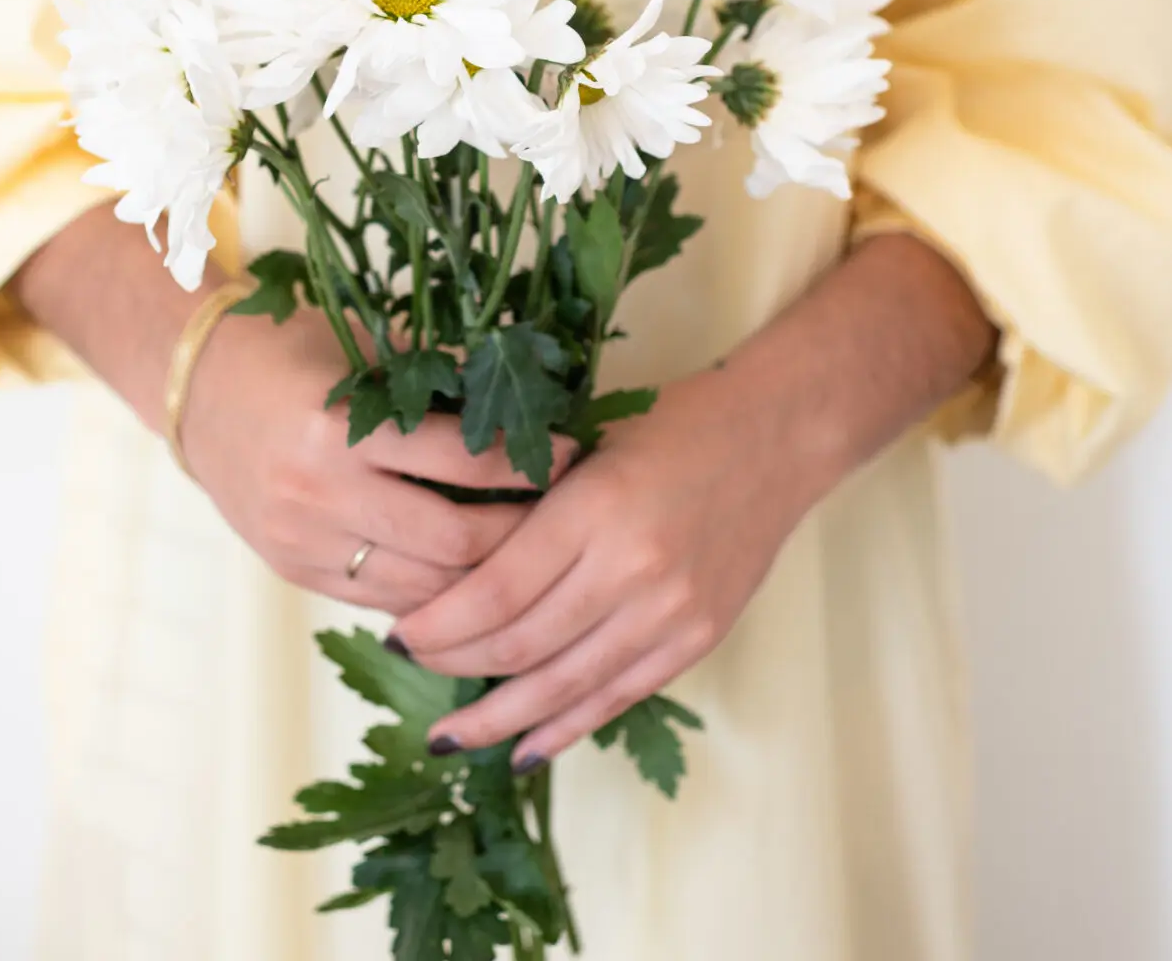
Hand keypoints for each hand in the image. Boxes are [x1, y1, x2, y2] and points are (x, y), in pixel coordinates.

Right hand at [183, 301, 570, 615]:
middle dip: (519, 534)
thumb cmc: (290, 352)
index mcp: (340, 427)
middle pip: (452, 539)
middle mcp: (320, 493)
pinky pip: (384, 600)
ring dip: (482, 576)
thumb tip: (526, 394)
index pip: (460, 461)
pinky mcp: (295, 571)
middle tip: (564, 518)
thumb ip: (434, 379)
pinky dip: (434, 593)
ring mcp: (304, 541)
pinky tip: (470, 575)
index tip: (573, 453)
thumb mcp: (364, 350)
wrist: (197, 389)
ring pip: (423, 586)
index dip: (526, 463)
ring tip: (530, 553)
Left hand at [389, 329, 844, 768]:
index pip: (495, 591)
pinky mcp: (696, 639)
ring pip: (562, 686)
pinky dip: (565, 728)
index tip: (398, 632)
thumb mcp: (587, 441)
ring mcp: (669, 613)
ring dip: (497, 718)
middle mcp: (632, 568)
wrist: (773, 437)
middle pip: (520, 645)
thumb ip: (529, 499)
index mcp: (595, 507)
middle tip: (409, 669)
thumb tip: (446, 560)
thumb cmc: (671, 423)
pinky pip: (615, 698)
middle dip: (453, 666)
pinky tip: (523, 748)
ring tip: (449, 737)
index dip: (439, 623)